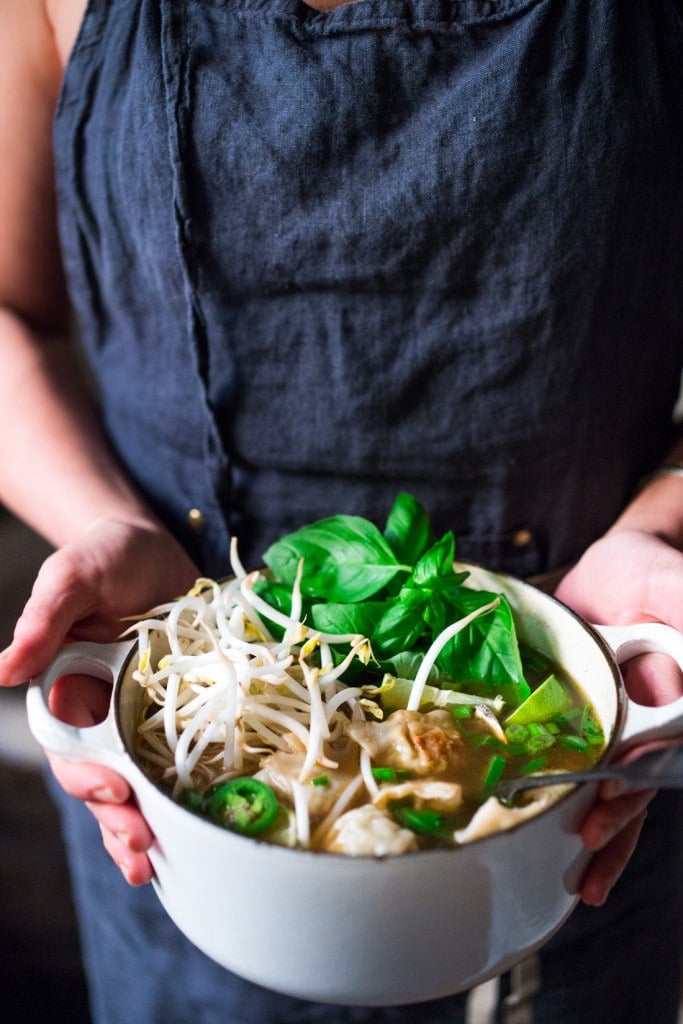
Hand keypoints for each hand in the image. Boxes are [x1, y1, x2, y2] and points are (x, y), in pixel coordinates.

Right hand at [0, 516, 199, 885]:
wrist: (155, 545)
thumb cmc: (104, 556)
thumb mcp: (72, 576)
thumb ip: (43, 620)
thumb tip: (2, 671)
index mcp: (66, 688)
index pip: (67, 745)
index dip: (85, 773)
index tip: (111, 787)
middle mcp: (101, 712)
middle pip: (102, 777)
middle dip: (117, 816)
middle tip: (143, 847)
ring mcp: (142, 716)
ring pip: (137, 783)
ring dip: (144, 824)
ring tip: (158, 863)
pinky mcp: (181, 711)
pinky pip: (181, 759)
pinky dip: (184, 794)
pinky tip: (198, 828)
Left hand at [554, 527, 682, 904]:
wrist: (614, 566)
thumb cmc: (650, 571)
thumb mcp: (673, 583)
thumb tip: (669, 679)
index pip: (674, 738)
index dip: (650, 762)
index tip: (622, 782)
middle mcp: (668, 720)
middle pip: (653, 776)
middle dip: (624, 810)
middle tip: (594, 834)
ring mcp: (637, 730)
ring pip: (632, 792)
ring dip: (613, 833)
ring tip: (588, 877)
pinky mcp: (604, 733)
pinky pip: (602, 780)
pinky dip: (595, 816)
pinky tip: (581, 859)